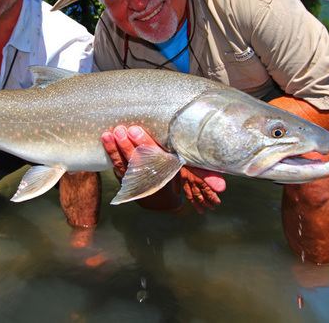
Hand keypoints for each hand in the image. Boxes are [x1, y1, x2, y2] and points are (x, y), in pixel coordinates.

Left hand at [101, 124, 225, 212]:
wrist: (159, 199)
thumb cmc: (176, 176)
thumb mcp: (191, 176)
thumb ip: (205, 176)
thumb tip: (223, 187)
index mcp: (165, 175)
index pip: (155, 160)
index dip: (146, 146)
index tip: (137, 131)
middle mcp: (148, 178)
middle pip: (137, 161)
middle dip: (130, 145)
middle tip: (124, 130)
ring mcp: (133, 178)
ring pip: (124, 163)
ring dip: (116, 148)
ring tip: (111, 132)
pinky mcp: (123, 176)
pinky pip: (115, 164)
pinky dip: (110, 151)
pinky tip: (105, 137)